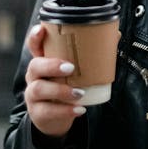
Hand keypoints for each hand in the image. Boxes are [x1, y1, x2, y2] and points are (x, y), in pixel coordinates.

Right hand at [24, 24, 86, 138]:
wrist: (56, 118)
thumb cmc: (66, 86)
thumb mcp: (74, 71)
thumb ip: (90, 54)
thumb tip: (115, 34)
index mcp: (43, 60)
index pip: (34, 45)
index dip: (35, 37)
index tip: (42, 29)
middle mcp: (34, 75)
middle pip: (34, 65)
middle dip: (51, 65)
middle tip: (71, 67)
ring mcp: (32, 95)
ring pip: (39, 89)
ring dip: (60, 90)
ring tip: (79, 92)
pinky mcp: (37, 112)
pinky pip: (46, 111)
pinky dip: (64, 111)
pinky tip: (79, 109)